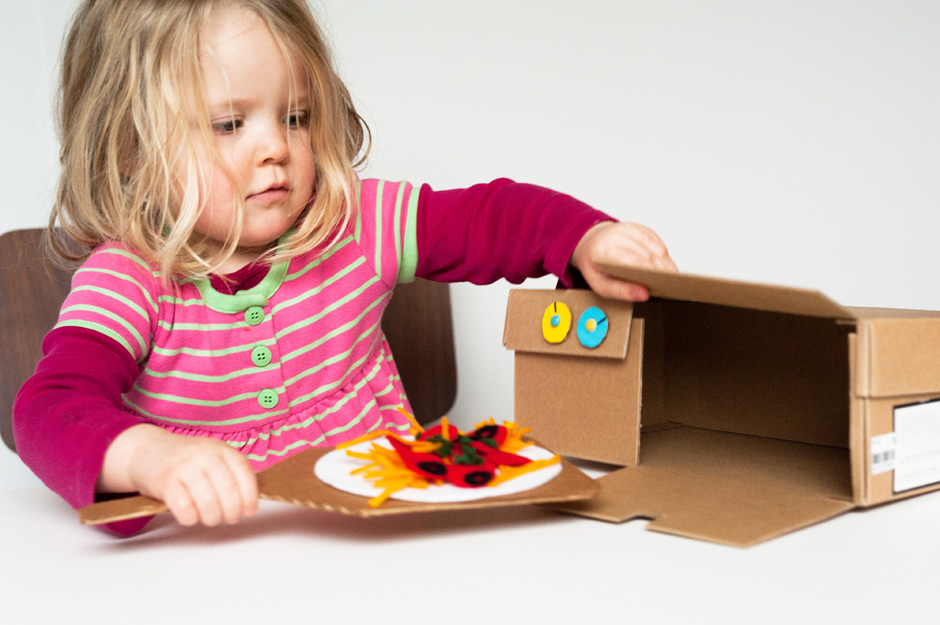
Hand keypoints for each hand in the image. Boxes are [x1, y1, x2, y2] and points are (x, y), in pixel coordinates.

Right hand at [98, 424, 258, 526]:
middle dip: (232, 511)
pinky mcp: (164, 480)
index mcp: (221, 449)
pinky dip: (190, 518)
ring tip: (210, 518)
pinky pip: (184, 508)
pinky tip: (190, 516)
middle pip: (228, 491)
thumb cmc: (185, 461)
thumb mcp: (212, 458)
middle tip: (229, 518)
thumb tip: (249, 504)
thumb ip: (230, 474)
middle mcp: (204, 455)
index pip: (244, 474)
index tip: (249, 511)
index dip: (250, 497)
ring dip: (212, 518)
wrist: (146, 450)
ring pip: (208, 502)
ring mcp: (184, 466)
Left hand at [570, 221, 676, 300]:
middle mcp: (618, 235)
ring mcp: (629, 229)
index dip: (651, 272)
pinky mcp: (638, 227)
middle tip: (670, 286)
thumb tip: (644, 295)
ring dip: (666, 263)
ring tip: (670, 278)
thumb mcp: (600, 285)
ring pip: (656, 247)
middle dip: (662, 271)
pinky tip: (664, 265)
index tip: (663, 285)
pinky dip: (663, 254)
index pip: (634, 261)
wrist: (589, 244)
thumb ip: (621, 291)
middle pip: (648, 254)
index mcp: (605, 250)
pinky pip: (657, 241)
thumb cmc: (595, 266)